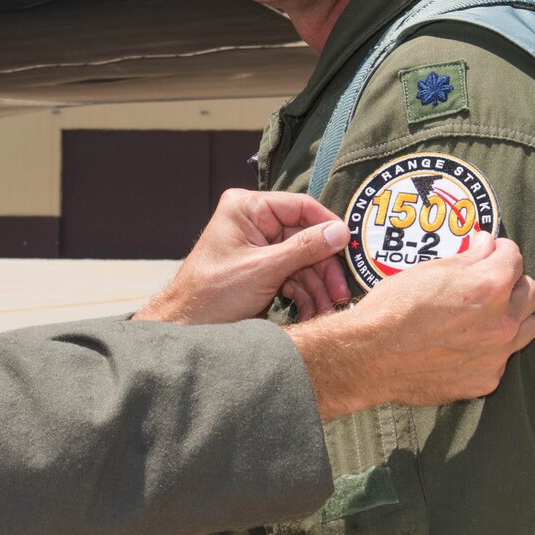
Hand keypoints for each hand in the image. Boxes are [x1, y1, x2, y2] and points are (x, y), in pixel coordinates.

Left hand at [136, 189, 353, 324]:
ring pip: (301, 259)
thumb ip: (304, 248)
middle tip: (340, 290)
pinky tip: (313, 311)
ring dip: (317, 285)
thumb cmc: (211, 294)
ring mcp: (257, 246)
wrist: (186, 328)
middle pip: (304, 236)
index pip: (299, 206)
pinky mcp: (260, 269)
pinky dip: (304, 293)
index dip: (327, 225)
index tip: (349, 246)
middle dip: (323, 266)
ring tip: (330, 307)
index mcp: (246, 208)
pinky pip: (291, 275)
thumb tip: (340, 231)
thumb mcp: (263, 269)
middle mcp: (253, 222)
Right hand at [287, 235, 534, 420]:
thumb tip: (487, 245)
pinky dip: (489, 350)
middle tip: (487, 283)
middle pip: (531, 292)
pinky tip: (463, 346)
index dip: (498, 249)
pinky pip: (501, 359)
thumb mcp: (428, 270)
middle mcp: (502, 321)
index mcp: (491, 286)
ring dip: (511, 318)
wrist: (370, 356)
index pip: (514, 256)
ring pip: (526, 328)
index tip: (488, 252)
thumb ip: (468, 258)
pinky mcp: (485, 380)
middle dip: (512, 283)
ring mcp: (497, 354)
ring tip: (482, 317)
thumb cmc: (393, 309)